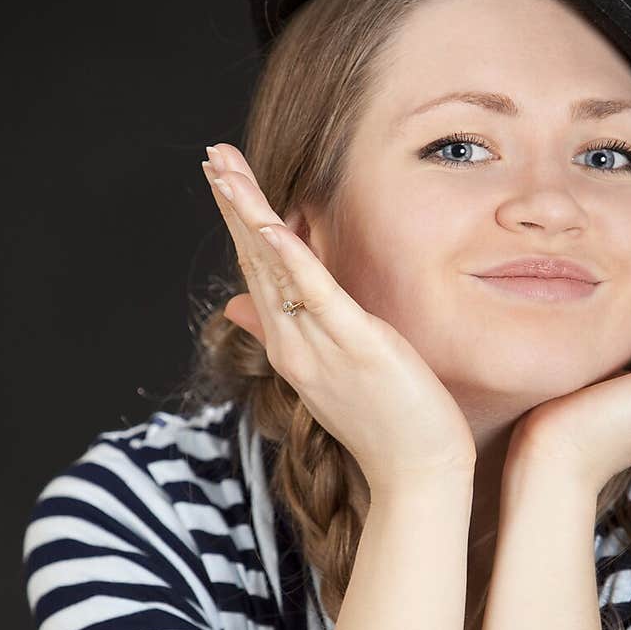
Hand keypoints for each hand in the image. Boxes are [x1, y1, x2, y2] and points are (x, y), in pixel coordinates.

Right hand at [202, 144, 476, 493]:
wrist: (416, 474)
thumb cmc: (384, 425)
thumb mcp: (327, 373)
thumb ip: (285, 335)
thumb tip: (237, 307)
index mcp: (291, 346)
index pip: (257, 272)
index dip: (240, 222)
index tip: (224, 177)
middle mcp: (294, 345)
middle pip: (256, 262)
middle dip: (235, 205)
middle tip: (213, 155)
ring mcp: (320, 347)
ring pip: (275, 270)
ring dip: (249, 216)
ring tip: (226, 171)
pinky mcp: (356, 346)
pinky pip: (316, 296)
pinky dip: (290, 260)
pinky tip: (270, 226)